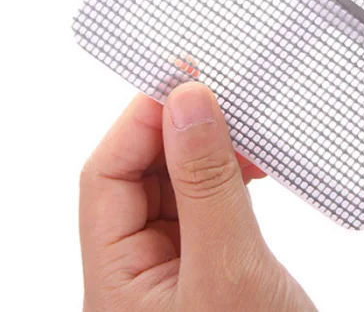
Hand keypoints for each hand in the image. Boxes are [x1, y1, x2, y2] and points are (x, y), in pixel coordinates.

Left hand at [80, 82, 316, 310]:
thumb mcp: (231, 269)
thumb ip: (206, 183)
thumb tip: (189, 101)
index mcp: (114, 286)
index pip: (105, 179)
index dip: (140, 123)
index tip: (185, 81)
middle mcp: (135, 277)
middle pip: (136, 178)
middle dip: (177, 132)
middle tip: (223, 96)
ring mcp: (173, 272)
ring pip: (173, 187)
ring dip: (206, 152)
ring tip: (247, 133)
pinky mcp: (209, 267)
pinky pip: (205, 205)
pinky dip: (227, 176)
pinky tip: (255, 166)